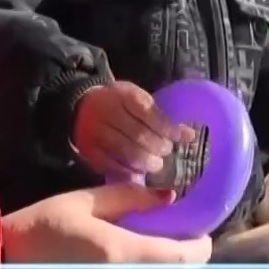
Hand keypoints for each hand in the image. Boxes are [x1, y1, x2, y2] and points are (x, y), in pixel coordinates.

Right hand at [2, 184, 212, 263]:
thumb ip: (130, 198)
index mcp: (121, 254)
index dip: (201, 246)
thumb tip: (168, 197)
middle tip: (172, 237)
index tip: (201, 234)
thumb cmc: (39, 228)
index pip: (184, 257)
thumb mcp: (83, 202)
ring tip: (136, 251)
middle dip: (180, 259)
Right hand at [71, 82, 190, 176]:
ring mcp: (96, 132)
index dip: (165, 127)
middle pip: (138, 135)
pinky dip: (128, 172)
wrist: (79, 106)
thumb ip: (161, 117)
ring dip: (146, 162)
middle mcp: (107, 112)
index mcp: (122, 95)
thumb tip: (189, 136)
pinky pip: (112, 166)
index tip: (176, 137)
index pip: (147, 112)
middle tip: (165, 153)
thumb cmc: (118, 103)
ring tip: (155, 164)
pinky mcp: (89, 151)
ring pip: (126, 152)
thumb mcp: (137, 100)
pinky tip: (138, 174)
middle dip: (157, 147)